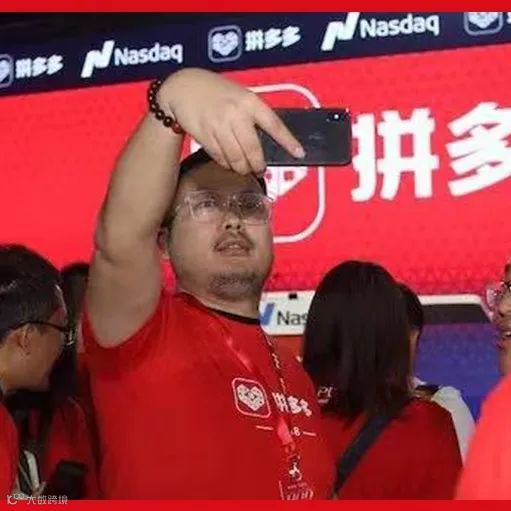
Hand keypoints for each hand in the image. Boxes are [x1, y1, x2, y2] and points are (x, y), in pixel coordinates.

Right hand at [159, 68, 304, 174]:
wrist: (184, 87)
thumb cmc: (216, 92)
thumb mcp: (240, 95)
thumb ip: (253, 115)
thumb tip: (268, 141)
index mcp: (249, 101)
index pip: (274, 124)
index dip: (288, 141)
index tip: (299, 153)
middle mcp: (236, 114)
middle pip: (253, 150)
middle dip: (258, 165)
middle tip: (260, 169)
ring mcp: (219, 126)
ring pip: (237, 158)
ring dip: (242, 168)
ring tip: (245, 168)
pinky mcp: (205, 136)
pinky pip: (221, 158)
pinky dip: (227, 164)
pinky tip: (229, 162)